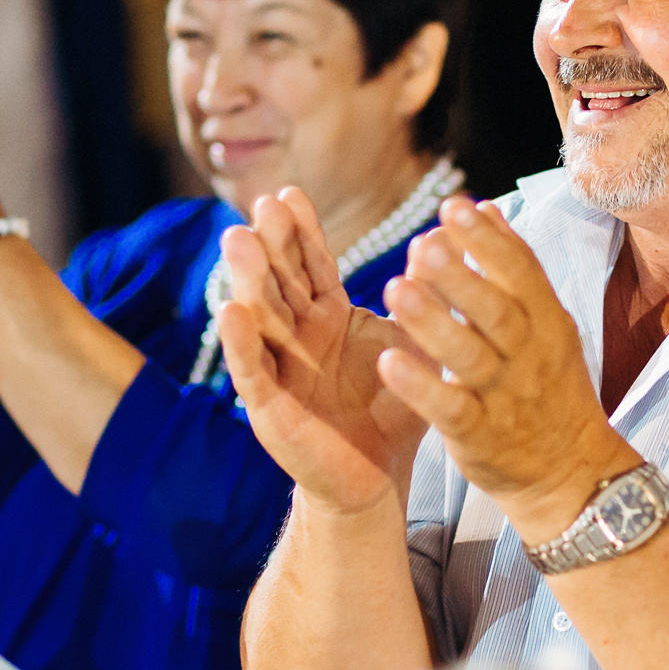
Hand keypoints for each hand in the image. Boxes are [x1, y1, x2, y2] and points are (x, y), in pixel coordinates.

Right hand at [216, 188, 429, 515]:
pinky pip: (253, 371)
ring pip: (259, 317)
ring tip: (238, 241)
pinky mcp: (269, 407)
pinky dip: (241, 343)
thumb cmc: (394, 408)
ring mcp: (277, 368)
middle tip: (262, 205)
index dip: (300, 230)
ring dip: (247, 280)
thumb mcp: (414, 346)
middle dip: (269, 242)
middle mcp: (295, 335)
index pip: (310, 263)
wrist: (379, 476)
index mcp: (326, 315)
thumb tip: (437, 243)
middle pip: (278, 280)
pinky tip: (231, 312)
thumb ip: (422, 300)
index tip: (289, 193)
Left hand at [376, 196, 634, 541]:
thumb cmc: (549, 388)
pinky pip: (449, 410)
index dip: (488, 239)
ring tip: (395, 288)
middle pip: (497, 311)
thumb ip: (516, 270)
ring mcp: (505, 398)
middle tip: (424, 242)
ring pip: (470, 357)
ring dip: (433, 322)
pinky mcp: (480, 437)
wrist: (570, 472)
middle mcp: (530, 357)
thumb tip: (486, 209)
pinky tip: (389, 362)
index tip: (454, 205)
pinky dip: (420, 387)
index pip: (522, 273)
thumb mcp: (548, 326)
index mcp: (547, 323)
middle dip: (461, 275)